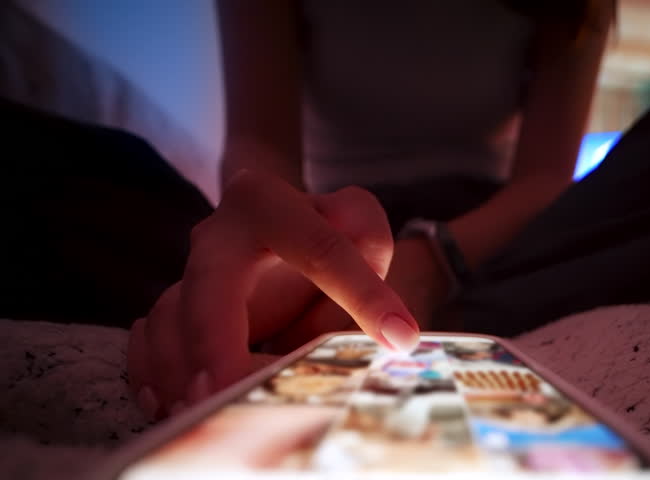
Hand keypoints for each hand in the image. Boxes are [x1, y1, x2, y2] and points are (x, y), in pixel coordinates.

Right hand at [127, 170, 419, 418]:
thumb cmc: (323, 230)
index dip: (361, 293)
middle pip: (209, 290)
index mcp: (268, 203)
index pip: (319, 248)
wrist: (272, 225)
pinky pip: (148, 342)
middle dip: (214, 344)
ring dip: (187, 374)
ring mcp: (186, 273)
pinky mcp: (172, 309)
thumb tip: (388, 327)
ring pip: (172, 322)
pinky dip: (154, 375)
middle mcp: (215, 236)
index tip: (398, 338)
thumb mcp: (360, 228)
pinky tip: (171, 405)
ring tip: (213, 415)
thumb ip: (369, 257)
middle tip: (228, 392)